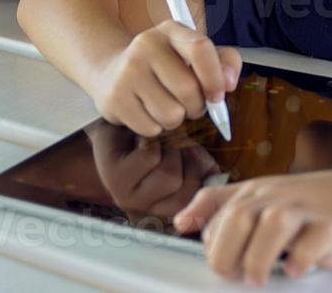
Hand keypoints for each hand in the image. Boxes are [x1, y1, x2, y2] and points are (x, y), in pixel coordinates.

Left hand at [87, 122, 220, 219]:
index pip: (190, 201)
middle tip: (169, 141)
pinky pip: (149, 157)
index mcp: (158, 208)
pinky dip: (151, 139)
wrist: (116, 124)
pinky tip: (139, 137)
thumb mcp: (183, 155)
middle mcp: (140, 208)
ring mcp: (124, 195)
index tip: (188, 153)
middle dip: (181, 155)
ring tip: (155, 138)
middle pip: (180, 185)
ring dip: (166, 146)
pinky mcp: (114, 178)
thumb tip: (217, 175)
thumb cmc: (152, 140)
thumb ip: (202, 168)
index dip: (196, 172)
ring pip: (166, 172)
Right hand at [91, 19, 240, 136]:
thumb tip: (229, 83)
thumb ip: (222, 62)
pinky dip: (155, 127)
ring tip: (166, 106)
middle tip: (189, 103)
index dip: (215, 77)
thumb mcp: (192, 54)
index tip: (218, 95)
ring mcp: (128, 72)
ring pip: (172, 114)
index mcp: (170, 31)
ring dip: (176, 119)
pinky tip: (146, 111)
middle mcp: (146, 46)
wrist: (110, 71)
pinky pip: (151, 128)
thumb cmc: (164, 66)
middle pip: (189, 90)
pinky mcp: (115, 99)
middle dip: (196, 106)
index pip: (200, 48)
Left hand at [173, 169, 331, 283]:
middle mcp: (278, 197)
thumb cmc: (317, 201)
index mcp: (258, 192)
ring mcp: (307, 210)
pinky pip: (315, 239)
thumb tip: (182, 222)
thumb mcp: (267, 195)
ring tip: (259, 276)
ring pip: (274, 223)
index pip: (218, 213)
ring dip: (260, 255)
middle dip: (227, 251)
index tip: (223, 263)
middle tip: (234, 275)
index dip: (210, 242)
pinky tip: (297, 268)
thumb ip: (223, 205)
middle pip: (239, 216)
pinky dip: (303, 256)